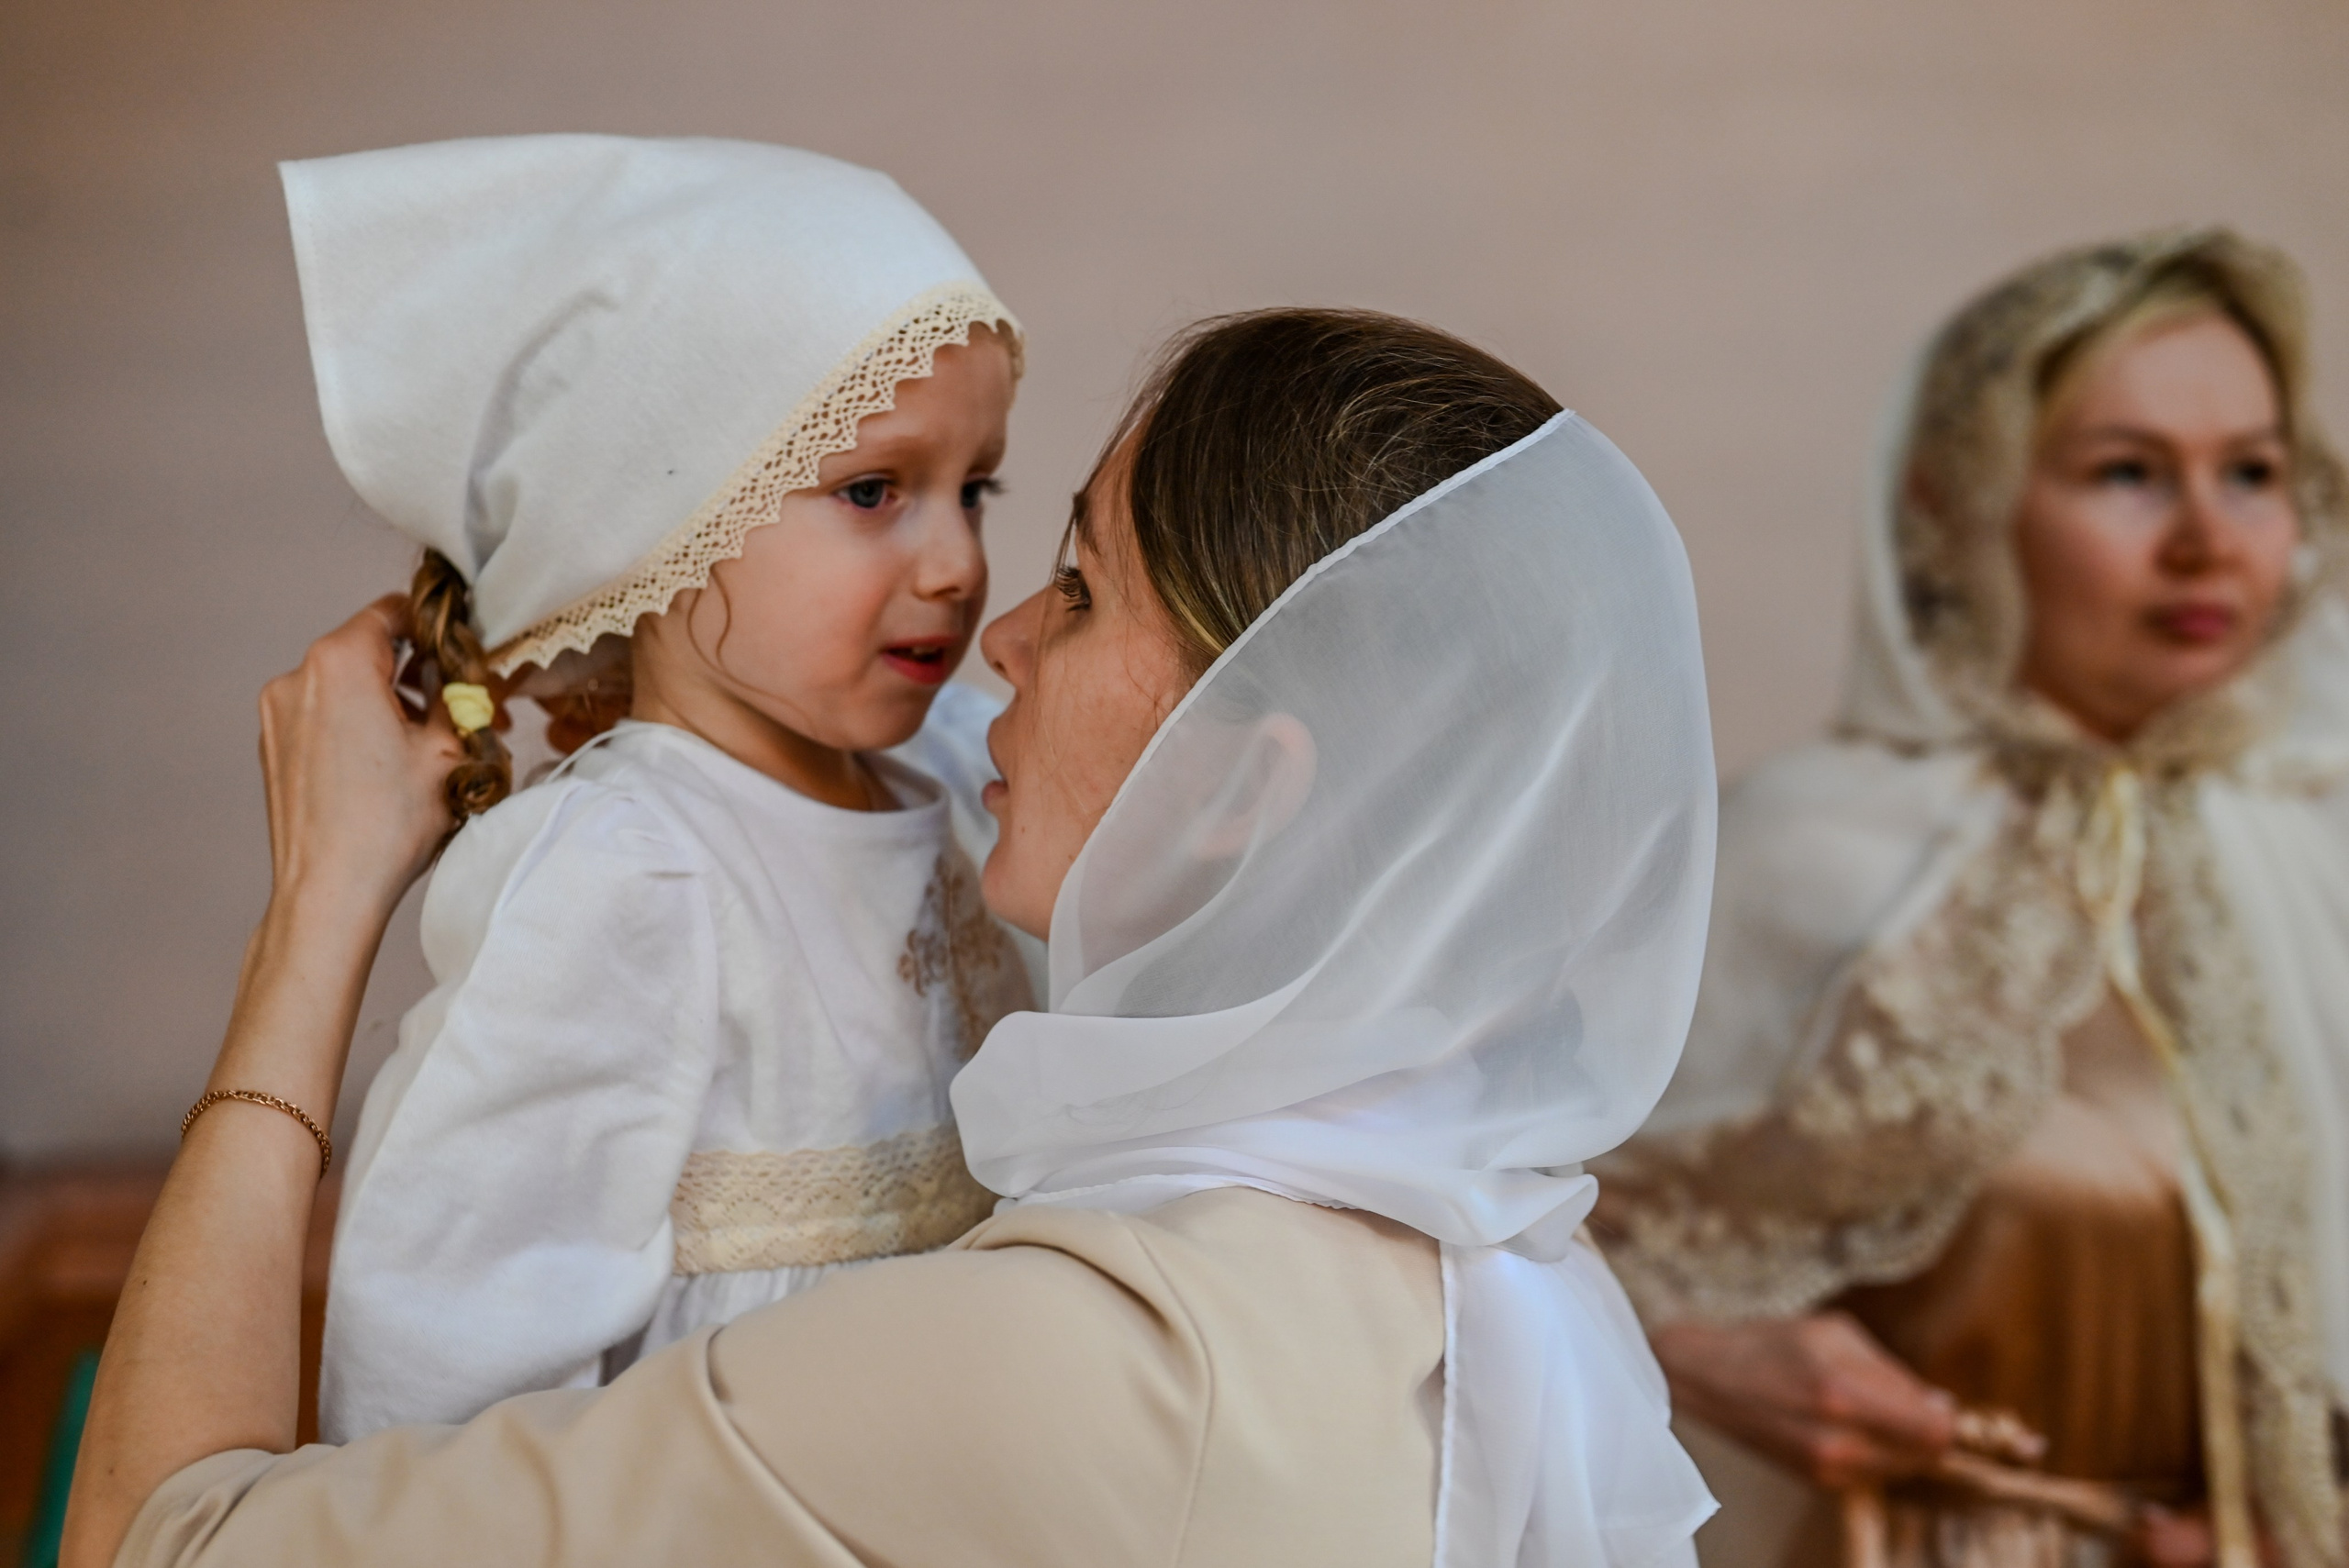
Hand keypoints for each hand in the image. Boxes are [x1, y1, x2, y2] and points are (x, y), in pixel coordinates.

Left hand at [259, 595, 465, 918]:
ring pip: (346, 685)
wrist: (330, 889)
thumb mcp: (449, 749)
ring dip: (389, 703)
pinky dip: (357, 727)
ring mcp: (278, 713)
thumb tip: (465, 674)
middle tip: (461, 712)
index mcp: (339, 662)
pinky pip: (324, 716)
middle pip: (370, 651)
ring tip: (427, 748)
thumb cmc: (388, 823)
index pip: (393, 611)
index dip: (436, 629)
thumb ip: (459, 693)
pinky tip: (387, 768)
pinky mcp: (273, 746)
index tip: (463, 656)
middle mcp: (298, 677)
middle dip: (417, 675)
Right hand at [1650, 1311, 1956, 1486]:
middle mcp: (1836, 1441)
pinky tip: (1851, 1427)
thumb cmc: (1770, 1345)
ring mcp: (1826, 1467)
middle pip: (1923, 1455)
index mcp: (1841, 1394)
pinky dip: (1876, 1453)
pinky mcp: (1817, 1482)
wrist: (1707, 1380)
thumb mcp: (1834, 1333)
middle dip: (1925, 1430)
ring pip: (1902, 1468)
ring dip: (1901, 1443)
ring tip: (1872, 1411)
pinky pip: (1874, 1474)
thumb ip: (1890, 1370)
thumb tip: (1939, 1404)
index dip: (1944, 1416)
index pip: (1931, 1430)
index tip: (1937, 1400)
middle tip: (1907, 1404)